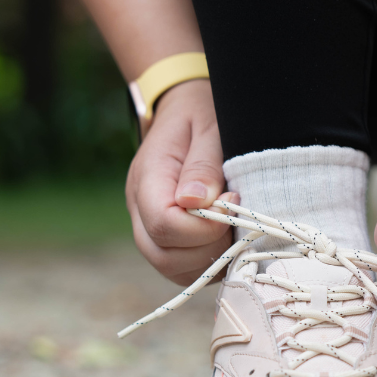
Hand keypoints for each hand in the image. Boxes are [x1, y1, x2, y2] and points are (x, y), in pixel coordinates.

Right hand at [126, 79, 234, 284]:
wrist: (187, 108)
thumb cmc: (202, 114)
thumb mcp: (208, 128)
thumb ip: (203, 166)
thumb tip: (196, 202)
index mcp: (147, 178)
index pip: (163, 224)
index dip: (204, 226)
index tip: (233, 203)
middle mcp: (140, 209)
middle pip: (163, 255)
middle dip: (208, 247)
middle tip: (237, 219)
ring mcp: (150, 227)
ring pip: (172, 268)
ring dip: (210, 259)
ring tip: (234, 228)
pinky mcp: (167, 239)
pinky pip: (184, 267)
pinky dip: (209, 263)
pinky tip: (229, 238)